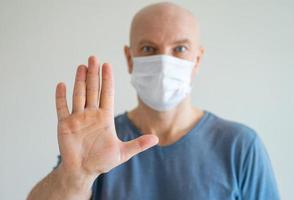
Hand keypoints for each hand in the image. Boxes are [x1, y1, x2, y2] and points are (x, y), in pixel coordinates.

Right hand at [55, 56, 157, 180]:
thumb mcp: (123, 153)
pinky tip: (62, 85)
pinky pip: (62, 108)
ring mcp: (78, 118)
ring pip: (79, 94)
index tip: (108, 65)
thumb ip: (138, 144)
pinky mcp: (65, 124)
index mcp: (105, 117)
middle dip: (94, 74)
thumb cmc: (102, 161)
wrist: (83, 171)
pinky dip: (61, 97)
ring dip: (80, 81)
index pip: (107, 94)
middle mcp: (91, 114)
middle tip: (94, 58)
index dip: (107, 79)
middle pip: (93, 90)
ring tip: (82, 67)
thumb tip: (156, 138)